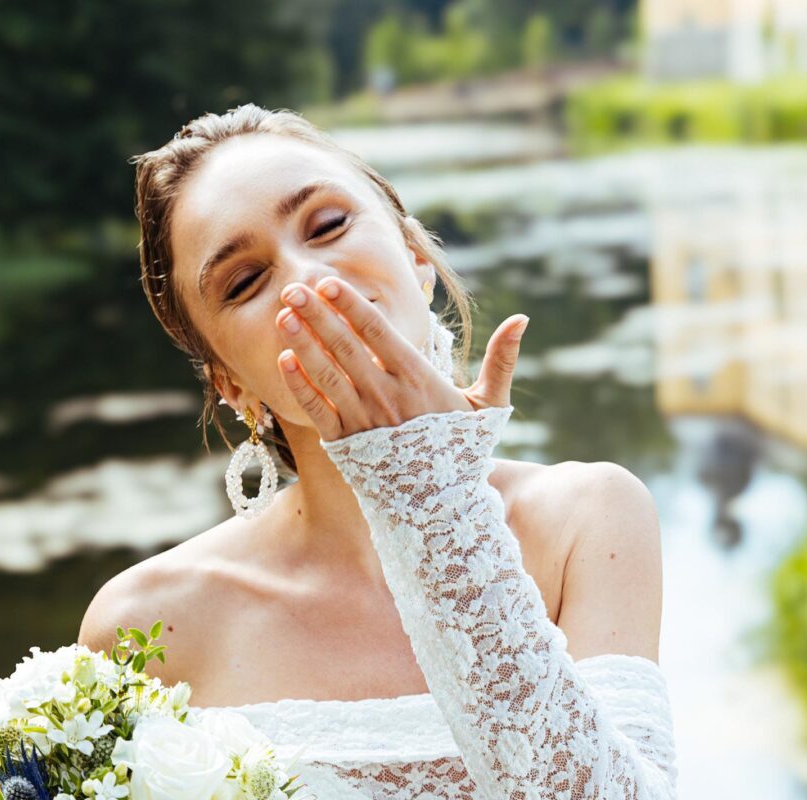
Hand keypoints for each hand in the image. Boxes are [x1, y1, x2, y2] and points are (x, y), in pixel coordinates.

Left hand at [275, 277, 528, 442]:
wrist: (442, 508)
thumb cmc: (463, 452)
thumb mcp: (488, 407)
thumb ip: (501, 361)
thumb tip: (523, 318)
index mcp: (418, 379)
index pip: (376, 331)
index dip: (349, 304)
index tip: (327, 283)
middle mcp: (387, 397)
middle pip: (345, 347)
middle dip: (317, 315)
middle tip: (292, 287)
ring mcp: (363, 422)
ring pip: (326, 375)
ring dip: (303, 343)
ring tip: (283, 315)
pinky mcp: (346, 446)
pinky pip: (317, 411)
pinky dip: (299, 386)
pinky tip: (284, 362)